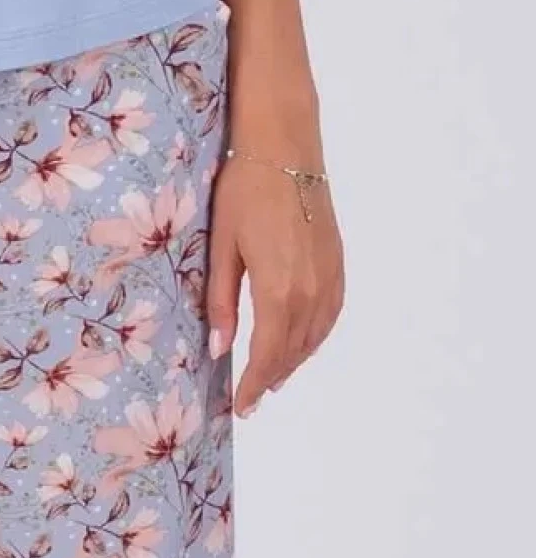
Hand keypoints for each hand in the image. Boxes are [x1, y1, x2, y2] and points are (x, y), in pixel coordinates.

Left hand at [204, 149, 344, 416]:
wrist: (285, 148)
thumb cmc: (243, 190)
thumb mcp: (222, 245)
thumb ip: (221, 300)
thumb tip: (218, 349)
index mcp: (278, 290)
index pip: (267, 355)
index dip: (254, 385)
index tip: (242, 408)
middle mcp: (310, 292)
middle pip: (292, 352)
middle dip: (271, 378)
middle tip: (252, 399)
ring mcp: (329, 278)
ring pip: (314, 338)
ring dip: (294, 362)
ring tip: (273, 377)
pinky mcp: (338, 264)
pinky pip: (330, 316)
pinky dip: (315, 337)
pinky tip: (302, 341)